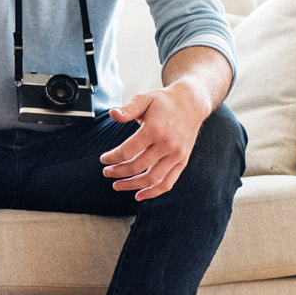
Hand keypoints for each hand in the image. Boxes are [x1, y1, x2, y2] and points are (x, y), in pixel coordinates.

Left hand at [99, 85, 212, 200]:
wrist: (191, 104)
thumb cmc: (164, 101)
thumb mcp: (144, 98)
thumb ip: (128, 109)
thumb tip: (113, 114)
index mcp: (155, 129)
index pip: (128, 151)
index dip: (112, 158)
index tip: (104, 159)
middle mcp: (167, 144)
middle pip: (137, 166)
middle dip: (118, 172)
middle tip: (107, 172)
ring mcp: (176, 155)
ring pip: (152, 179)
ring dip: (132, 185)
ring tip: (117, 185)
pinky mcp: (182, 161)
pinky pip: (168, 183)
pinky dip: (154, 192)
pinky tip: (139, 195)